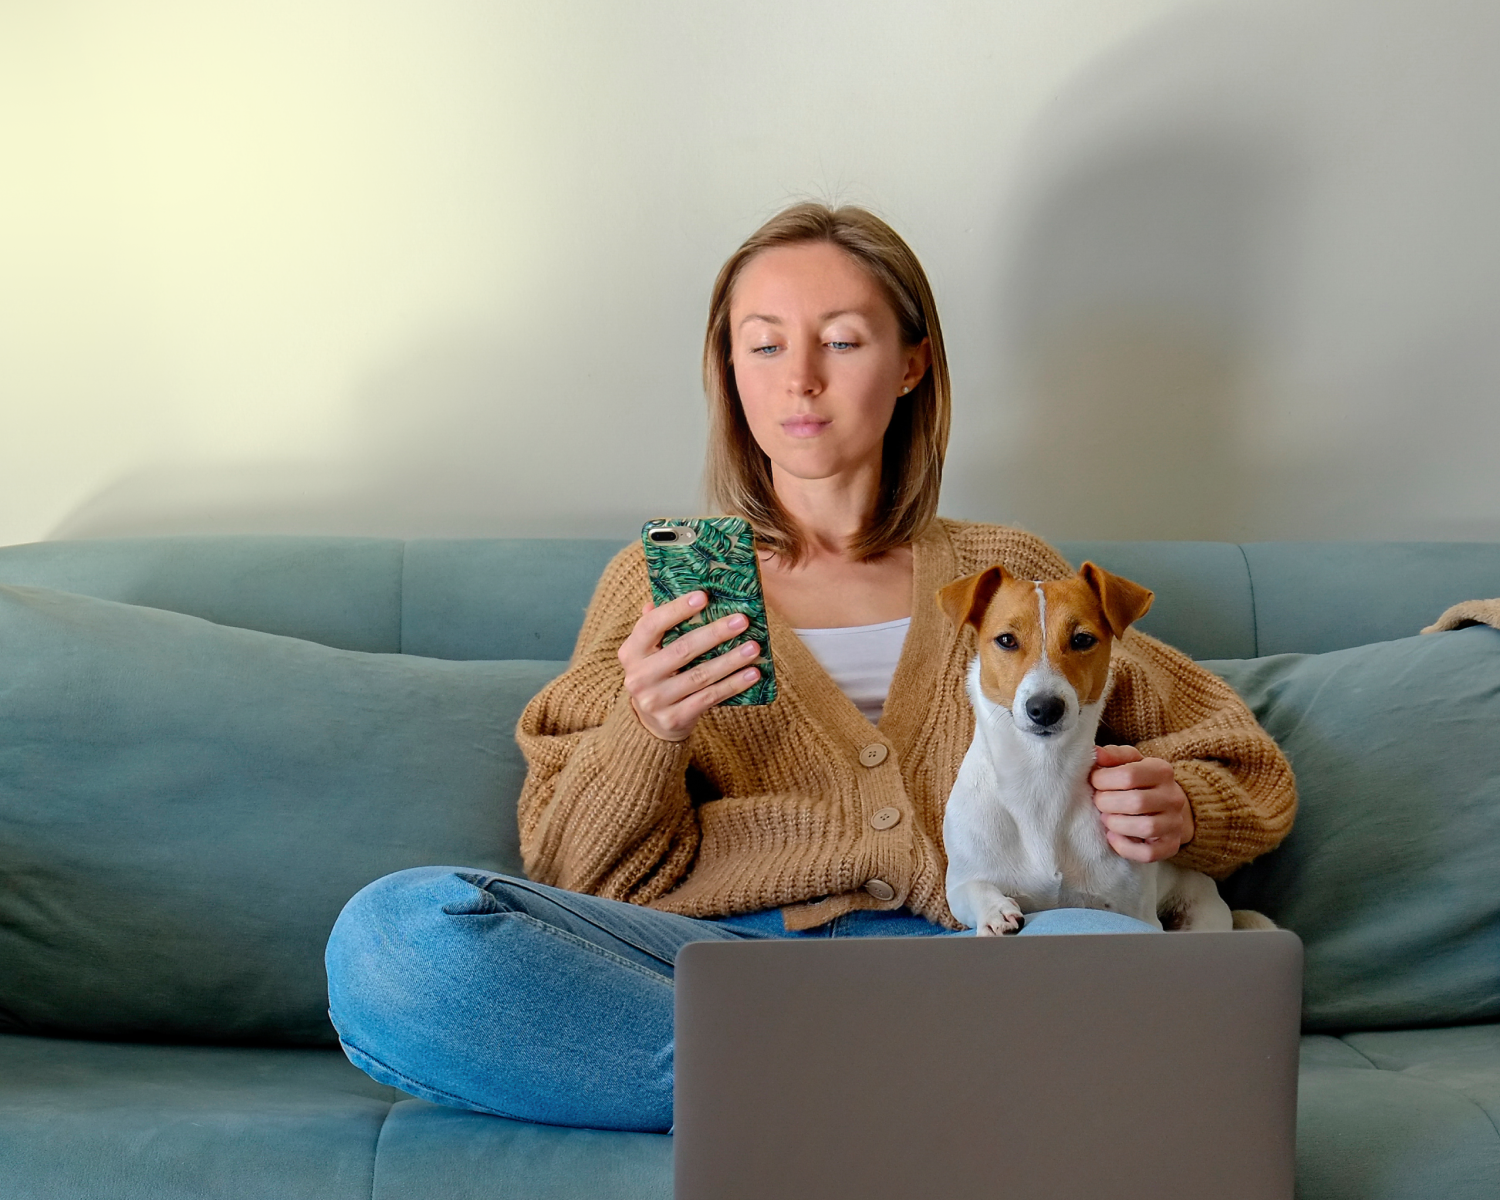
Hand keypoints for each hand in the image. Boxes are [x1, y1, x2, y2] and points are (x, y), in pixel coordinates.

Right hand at [617, 591, 761, 741]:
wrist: (651, 723)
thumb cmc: (657, 674)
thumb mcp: (648, 651)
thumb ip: (655, 625)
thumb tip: (665, 593)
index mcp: (631, 652)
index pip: (651, 625)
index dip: (677, 609)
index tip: (704, 596)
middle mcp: (638, 677)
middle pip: (682, 650)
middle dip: (715, 633)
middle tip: (741, 620)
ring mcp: (655, 700)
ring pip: (700, 675)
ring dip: (730, 660)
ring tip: (754, 647)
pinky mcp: (674, 718)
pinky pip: (709, 698)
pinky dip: (733, 685)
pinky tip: (752, 674)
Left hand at [1090, 745, 1193, 862]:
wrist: (1168, 806)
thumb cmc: (1141, 781)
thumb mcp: (1130, 761)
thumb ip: (1113, 755)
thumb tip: (1095, 753)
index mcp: (1162, 771)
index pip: (1129, 775)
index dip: (1103, 779)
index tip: (1094, 781)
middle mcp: (1173, 797)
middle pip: (1136, 802)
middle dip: (1107, 803)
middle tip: (1099, 801)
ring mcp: (1175, 823)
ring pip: (1146, 828)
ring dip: (1116, 824)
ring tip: (1106, 817)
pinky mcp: (1171, 845)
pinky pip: (1149, 853)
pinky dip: (1125, 847)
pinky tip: (1113, 836)